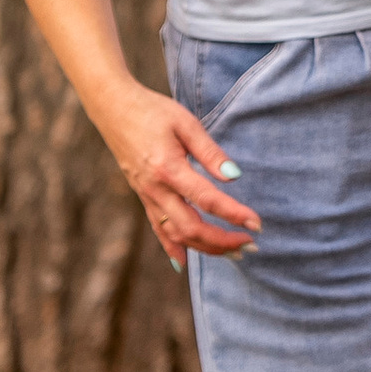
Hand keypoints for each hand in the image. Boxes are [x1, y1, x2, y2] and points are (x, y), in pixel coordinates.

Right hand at [100, 83, 262, 262]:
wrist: (113, 108)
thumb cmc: (153, 111)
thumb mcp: (186, 123)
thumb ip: (210, 152)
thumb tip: (235, 175)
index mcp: (168, 168)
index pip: (207, 200)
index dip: (234, 214)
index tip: (257, 224)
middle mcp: (155, 188)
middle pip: (190, 227)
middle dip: (222, 241)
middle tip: (250, 244)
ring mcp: (146, 195)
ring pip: (175, 234)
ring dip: (204, 248)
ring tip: (232, 253)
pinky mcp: (142, 196)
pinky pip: (157, 228)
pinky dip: (172, 248)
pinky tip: (184, 263)